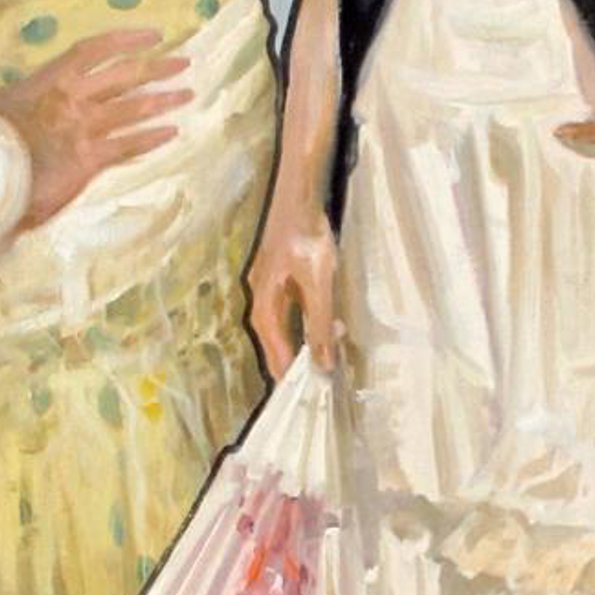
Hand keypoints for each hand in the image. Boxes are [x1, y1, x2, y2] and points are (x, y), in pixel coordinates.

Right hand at [0, 29, 187, 230]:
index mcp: (45, 82)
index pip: (91, 51)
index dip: (122, 40)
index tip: (151, 35)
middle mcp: (71, 100)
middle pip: (123, 77)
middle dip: (156, 68)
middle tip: (183, 63)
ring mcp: (83, 129)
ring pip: (133, 108)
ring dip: (163, 100)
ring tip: (187, 94)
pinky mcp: (89, 160)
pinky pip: (129, 146)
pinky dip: (153, 138)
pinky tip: (173, 133)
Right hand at [247, 195, 339, 378]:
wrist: (299, 196)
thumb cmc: (306, 238)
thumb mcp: (318, 284)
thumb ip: (320, 324)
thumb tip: (324, 364)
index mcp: (264, 309)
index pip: (277, 356)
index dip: (294, 378)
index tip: (311, 398)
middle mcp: (260, 303)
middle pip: (277, 346)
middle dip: (301, 365)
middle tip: (325, 381)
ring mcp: (268, 291)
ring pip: (285, 330)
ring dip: (308, 344)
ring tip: (333, 355)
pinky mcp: (280, 280)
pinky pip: (291, 315)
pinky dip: (308, 326)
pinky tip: (328, 325)